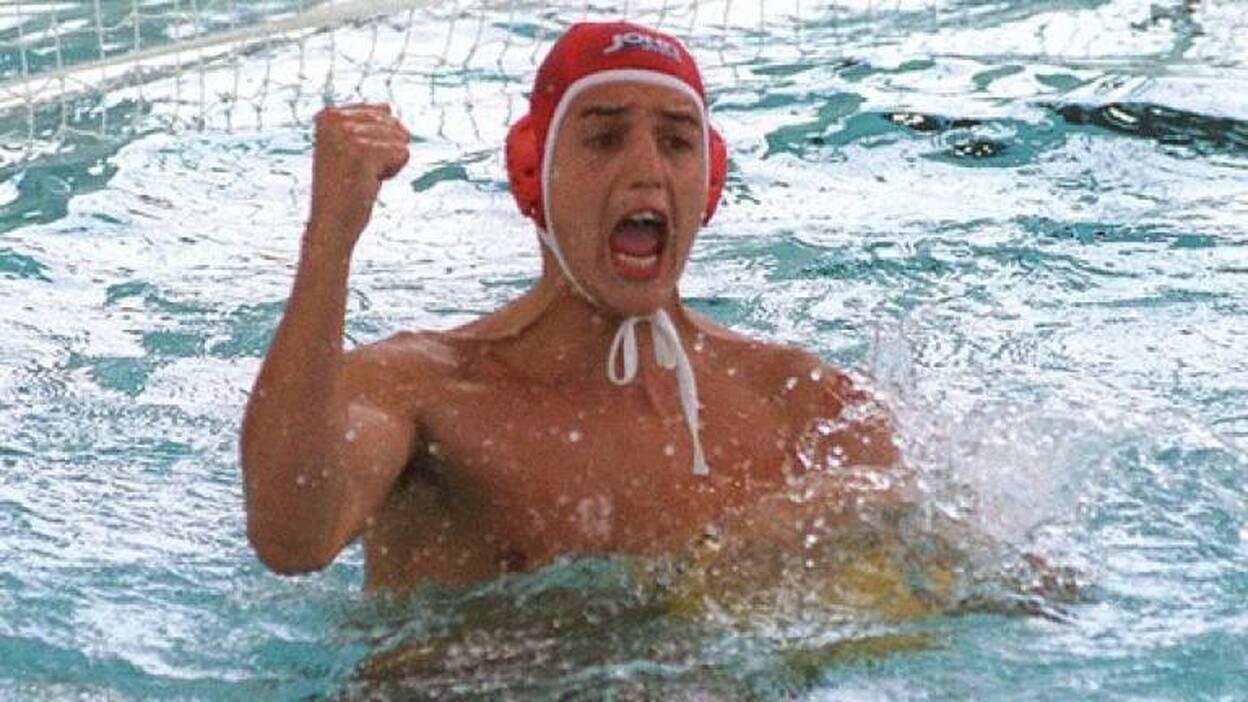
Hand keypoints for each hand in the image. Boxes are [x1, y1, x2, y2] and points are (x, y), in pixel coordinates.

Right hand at [307, 103, 410, 250]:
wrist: (330, 225)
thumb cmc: (343, 189)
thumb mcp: (350, 148)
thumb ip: (365, 124)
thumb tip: (387, 105)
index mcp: (328, 115)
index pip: (383, 111)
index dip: (379, 140)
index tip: (354, 160)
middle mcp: (334, 120)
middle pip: (393, 123)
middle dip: (386, 151)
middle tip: (359, 171)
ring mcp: (347, 134)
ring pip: (400, 139)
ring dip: (388, 163)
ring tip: (362, 176)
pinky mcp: (362, 152)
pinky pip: (403, 153)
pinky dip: (392, 172)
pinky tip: (368, 182)